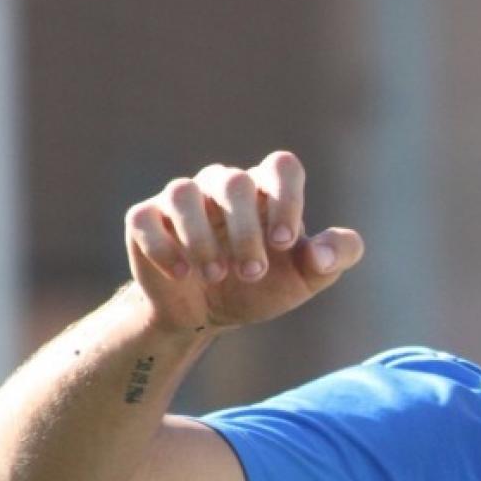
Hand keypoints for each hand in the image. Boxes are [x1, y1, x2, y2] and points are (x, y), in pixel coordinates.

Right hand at [124, 151, 363, 333]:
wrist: (210, 313)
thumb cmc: (264, 286)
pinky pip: (145, 218)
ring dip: (201, 239)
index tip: (285, 243)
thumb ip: (335, 257)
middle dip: (246, 231)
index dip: (286, 200)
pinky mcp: (145, 219)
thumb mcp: (309, 278)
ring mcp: (182, 199)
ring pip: (183, 193)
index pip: (282, 166)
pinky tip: (182, 274)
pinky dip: (163, 247)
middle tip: (252, 273)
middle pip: (234, 183)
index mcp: (267, 190)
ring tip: (216, 275)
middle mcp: (224, 184)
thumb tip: (322, 253)